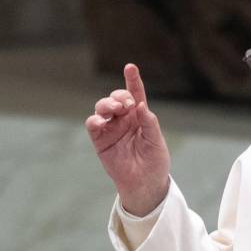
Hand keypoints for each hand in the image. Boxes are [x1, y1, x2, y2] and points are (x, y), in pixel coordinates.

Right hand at [85, 63, 169, 215]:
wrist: (146, 183)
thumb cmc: (155, 162)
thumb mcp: (156, 141)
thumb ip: (149, 123)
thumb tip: (141, 105)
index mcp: (140, 117)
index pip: (136, 94)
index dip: (133, 80)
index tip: (130, 67)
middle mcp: (124, 119)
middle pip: (118, 98)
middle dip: (120, 96)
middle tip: (128, 104)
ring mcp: (111, 128)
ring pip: (103, 107)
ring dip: (107, 104)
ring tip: (116, 109)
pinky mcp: (100, 140)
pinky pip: (93, 124)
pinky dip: (95, 119)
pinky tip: (101, 120)